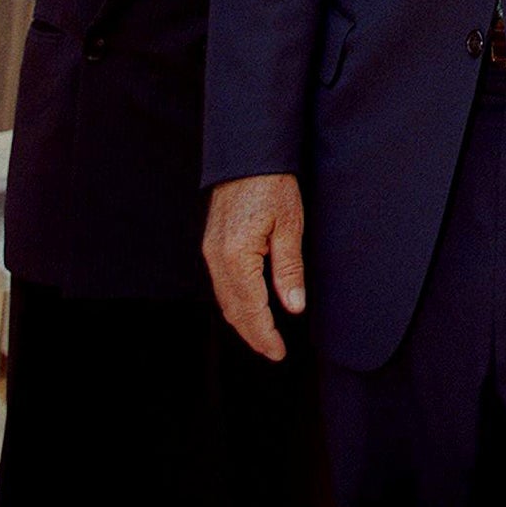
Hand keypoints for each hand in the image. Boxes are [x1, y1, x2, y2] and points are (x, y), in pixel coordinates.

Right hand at [203, 173, 306, 361]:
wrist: (248, 153)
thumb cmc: (273, 184)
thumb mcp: (290, 225)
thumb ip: (289, 269)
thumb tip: (294, 307)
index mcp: (236, 257)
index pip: (251, 309)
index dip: (265, 335)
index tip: (279, 353)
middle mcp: (217, 258)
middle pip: (233, 310)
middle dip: (253, 334)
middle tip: (273, 351)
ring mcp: (211, 251)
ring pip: (225, 299)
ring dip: (243, 321)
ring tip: (264, 336)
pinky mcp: (212, 244)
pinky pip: (222, 284)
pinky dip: (236, 303)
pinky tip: (250, 307)